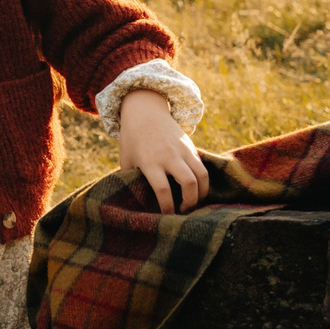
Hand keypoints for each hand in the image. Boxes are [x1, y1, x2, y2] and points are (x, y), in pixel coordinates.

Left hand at [118, 89, 208, 212]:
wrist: (145, 111)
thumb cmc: (132, 141)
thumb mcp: (126, 160)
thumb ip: (131, 180)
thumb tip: (137, 204)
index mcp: (150, 161)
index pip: (163, 189)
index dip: (167, 207)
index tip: (167, 217)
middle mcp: (169, 156)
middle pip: (188, 183)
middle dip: (190, 203)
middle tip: (184, 212)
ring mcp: (183, 150)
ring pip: (202, 175)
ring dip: (201, 194)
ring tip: (193, 204)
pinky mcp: (191, 147)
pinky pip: (203, 168)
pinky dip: (203, 182)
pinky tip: (196, 191)